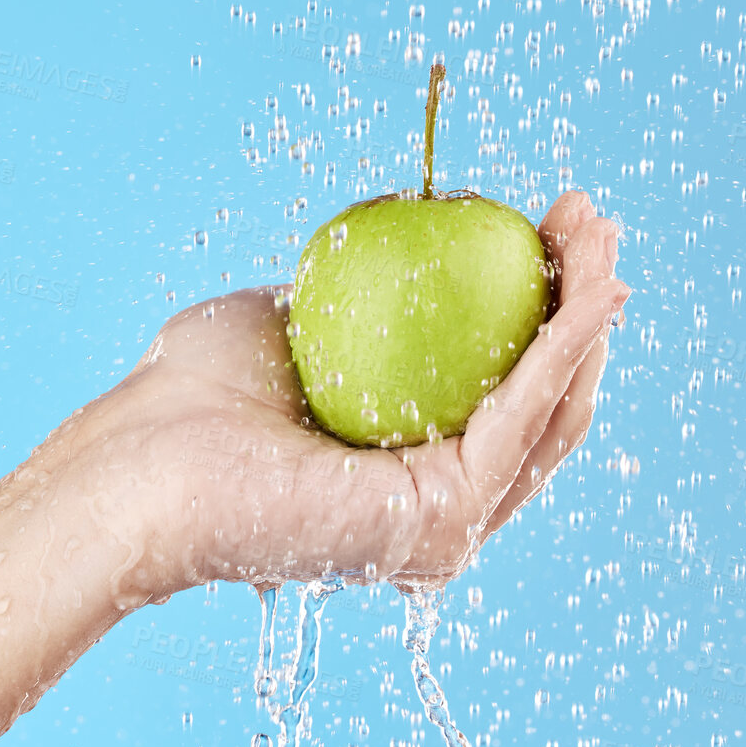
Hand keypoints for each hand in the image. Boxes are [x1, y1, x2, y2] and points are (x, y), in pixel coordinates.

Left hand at [53, 189, 630, 598]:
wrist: (139, 460)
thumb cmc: (190, 394)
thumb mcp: (294, 321)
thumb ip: (362, 300)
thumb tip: (414, 243)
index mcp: (403, 471)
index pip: (499, 389)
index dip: (539, 308)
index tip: (553, 227)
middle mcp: (434, 508)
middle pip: (540, 401)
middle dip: (581, 304)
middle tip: (596, 222)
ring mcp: (445, 524)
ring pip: (549, 413)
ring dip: (588, 319)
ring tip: (606, 240)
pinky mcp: (442, 520)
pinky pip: (521, 418)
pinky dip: (563, 348)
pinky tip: (588, 290)